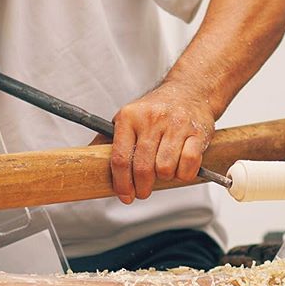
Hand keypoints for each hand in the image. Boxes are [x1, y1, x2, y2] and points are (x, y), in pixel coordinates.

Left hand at [110, 82, 214, 203]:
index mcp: (129, 117)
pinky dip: (184, 173)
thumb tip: (87, 157)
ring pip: (165, 168)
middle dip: (142, 187)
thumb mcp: (128, 118)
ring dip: (164, 178)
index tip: (125, 195)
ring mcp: (176, 124)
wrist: (188, 91)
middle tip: (143, 191)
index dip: (121, 183)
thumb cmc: (155, 110)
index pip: (120, 158)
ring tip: (163, 171)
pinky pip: (188, 163)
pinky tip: (179, 169)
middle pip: (142, 167)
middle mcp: (151, 119)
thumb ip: (109, 139)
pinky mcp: (197, 132)